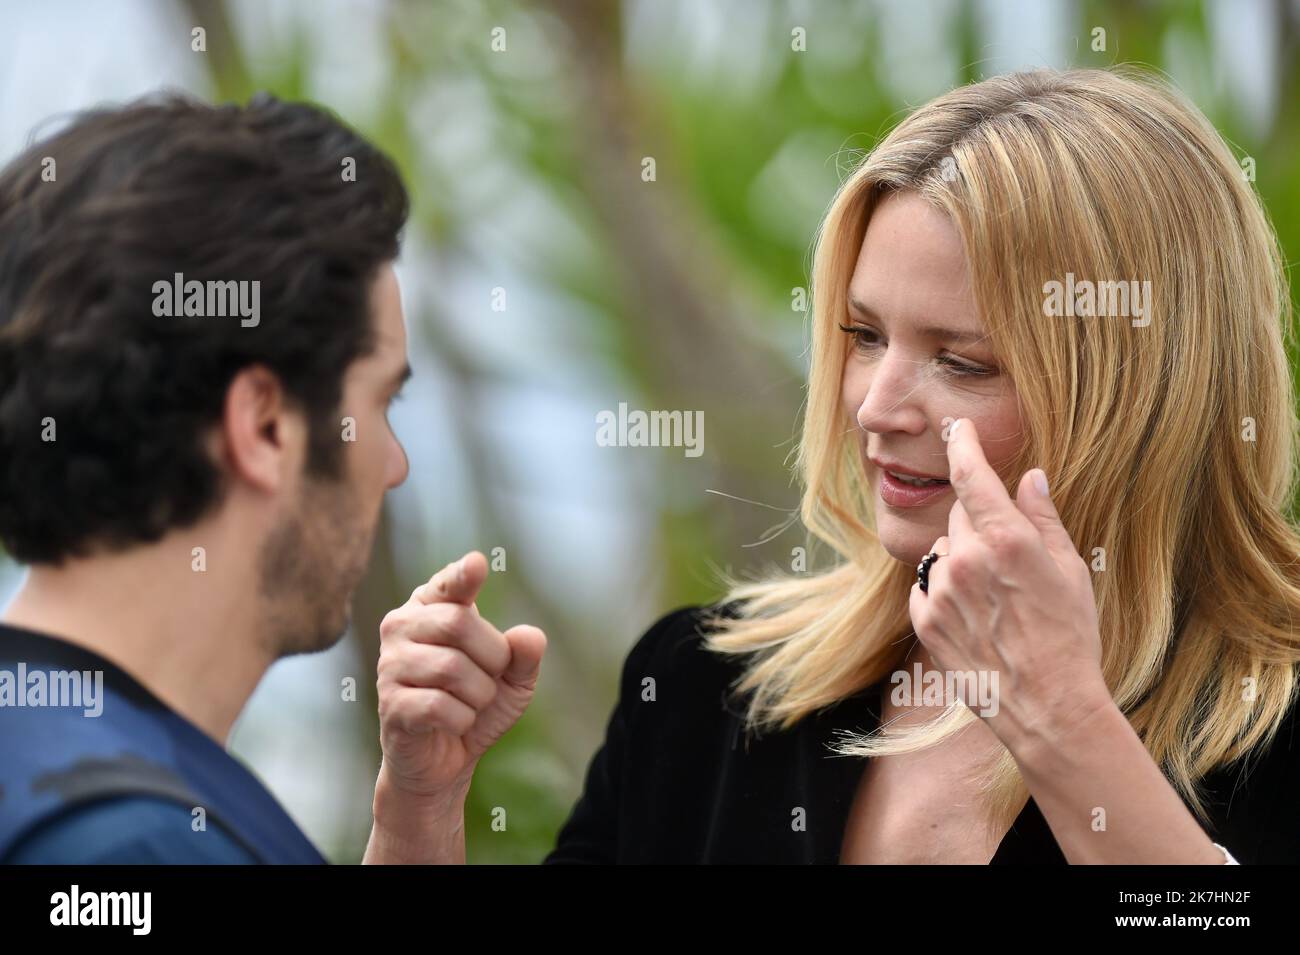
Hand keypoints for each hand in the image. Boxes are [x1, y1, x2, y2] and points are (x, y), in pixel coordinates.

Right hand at [375, 551, 546, 799]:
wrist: (446, 760)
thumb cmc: (476, 704)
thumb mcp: (513, 679)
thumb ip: (524, 655)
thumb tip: (528, 636)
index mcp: (429, 607)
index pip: (447, 584)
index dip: (462, 575)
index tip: (476, 564)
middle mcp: (401, 627)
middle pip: (458, 622)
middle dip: (492, 657)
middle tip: (488, 680)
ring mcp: (390, 665)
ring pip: (451, 668)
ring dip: (479, 695)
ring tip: (469, 704)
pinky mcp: (390, 704)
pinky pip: (440, 706)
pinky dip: (463, 720)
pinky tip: (453, 724)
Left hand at [907, 418, 1108, 751]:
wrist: (1047, 706)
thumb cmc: (1069, 637)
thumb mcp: (1070, 571)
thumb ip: (1044, 518)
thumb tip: (1030, 476)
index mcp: (1007, 540)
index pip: (971, 475)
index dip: (962, 445)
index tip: (957, 429)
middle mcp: (967, 559)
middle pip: (960, 516)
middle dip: (979, 525)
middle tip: (1009, 562)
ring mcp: (941, 590)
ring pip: (943, 551)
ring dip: (961, 560)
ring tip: (995, 599)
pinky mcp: (925, 619)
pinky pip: (927, 586)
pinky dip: (945, 591)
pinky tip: (976, 617)